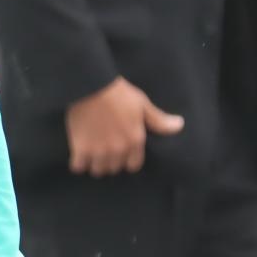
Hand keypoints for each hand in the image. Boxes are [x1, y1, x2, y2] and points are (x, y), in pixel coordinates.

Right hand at [65, 76, 183, 175]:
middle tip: (104, 151)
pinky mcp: (81, 148)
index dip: (126, 160)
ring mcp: (99, 150)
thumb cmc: (118, 92)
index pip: (133, 166)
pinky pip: (78, 167)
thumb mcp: (142, 104)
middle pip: (114, 169)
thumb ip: (158, 120)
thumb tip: (179, 125)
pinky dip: (77, 163)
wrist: (91, 85)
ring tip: (90, 154)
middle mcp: (118, 149)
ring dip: (94, 164)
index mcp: (135, 140)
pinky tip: (78, 155)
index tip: (120, 153)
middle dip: (110, 162)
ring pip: (97, 171)